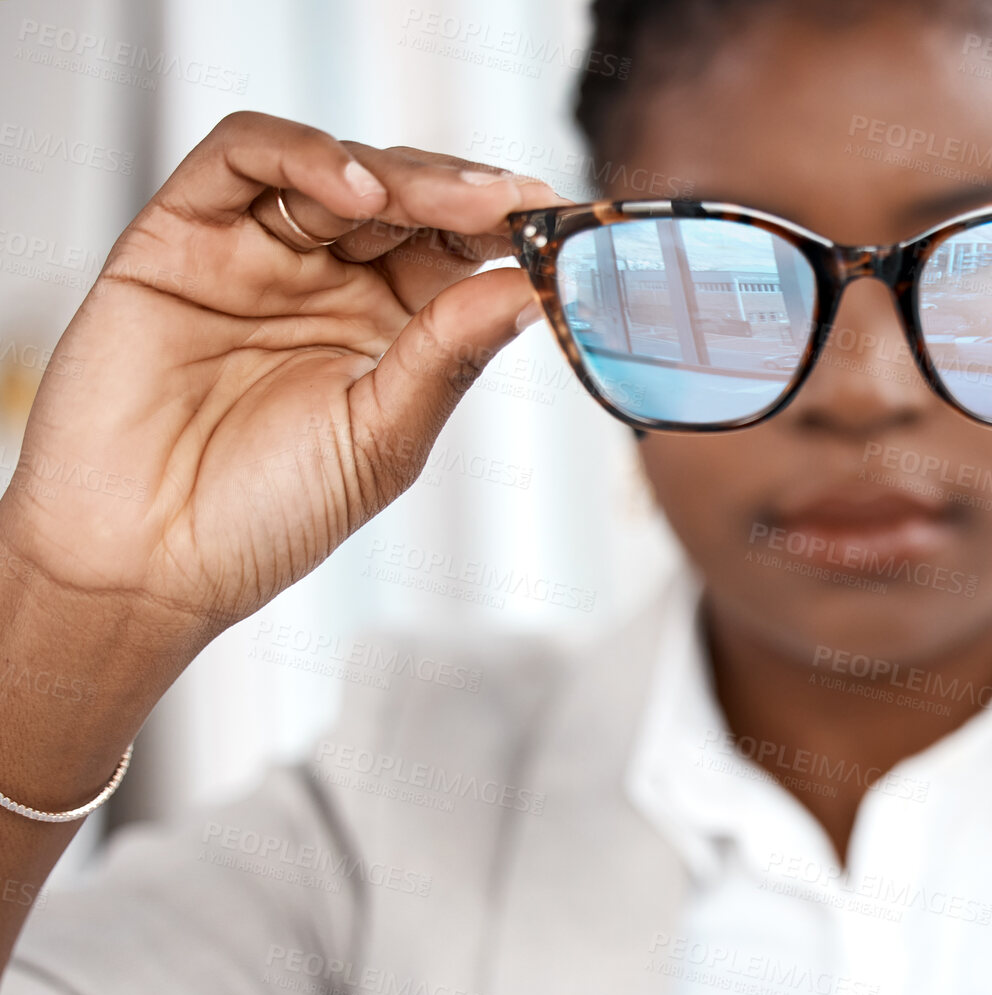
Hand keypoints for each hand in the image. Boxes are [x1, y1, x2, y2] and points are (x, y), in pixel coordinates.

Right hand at [0, 112, 563, 641]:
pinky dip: (305, 155)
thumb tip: (535, 291)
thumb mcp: (383, 438)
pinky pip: (242, 157)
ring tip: (453, 203)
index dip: (512, 231)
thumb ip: (451, 354)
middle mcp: (327, 280)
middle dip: (469, 194)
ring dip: (405, 175)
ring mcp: (257, 251)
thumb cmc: (262, 517)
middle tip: (517, 205)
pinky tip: (358, 189)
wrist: (146, 561)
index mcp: (389, 327)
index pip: (459, 250)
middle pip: (410, 197)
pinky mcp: (183, 233)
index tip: (565, 227)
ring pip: (339, 167)